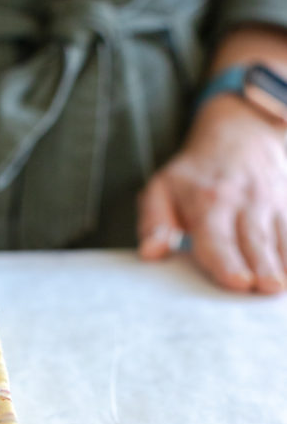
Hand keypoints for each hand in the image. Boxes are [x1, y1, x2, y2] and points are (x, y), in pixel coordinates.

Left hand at [138, 94, 286, 293]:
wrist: (240, 135)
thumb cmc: (195, 175)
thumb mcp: (162, 188)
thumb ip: (154, 222)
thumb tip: (150, 252)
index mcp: (209, 201)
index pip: (217, 237)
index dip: (227, 261)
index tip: (239, 282)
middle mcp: (244, 201)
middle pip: (254, 240)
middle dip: (263, 266)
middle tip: (268, 288)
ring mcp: (273, 202)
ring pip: (282, 235)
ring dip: (283, 261)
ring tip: (282, 286)